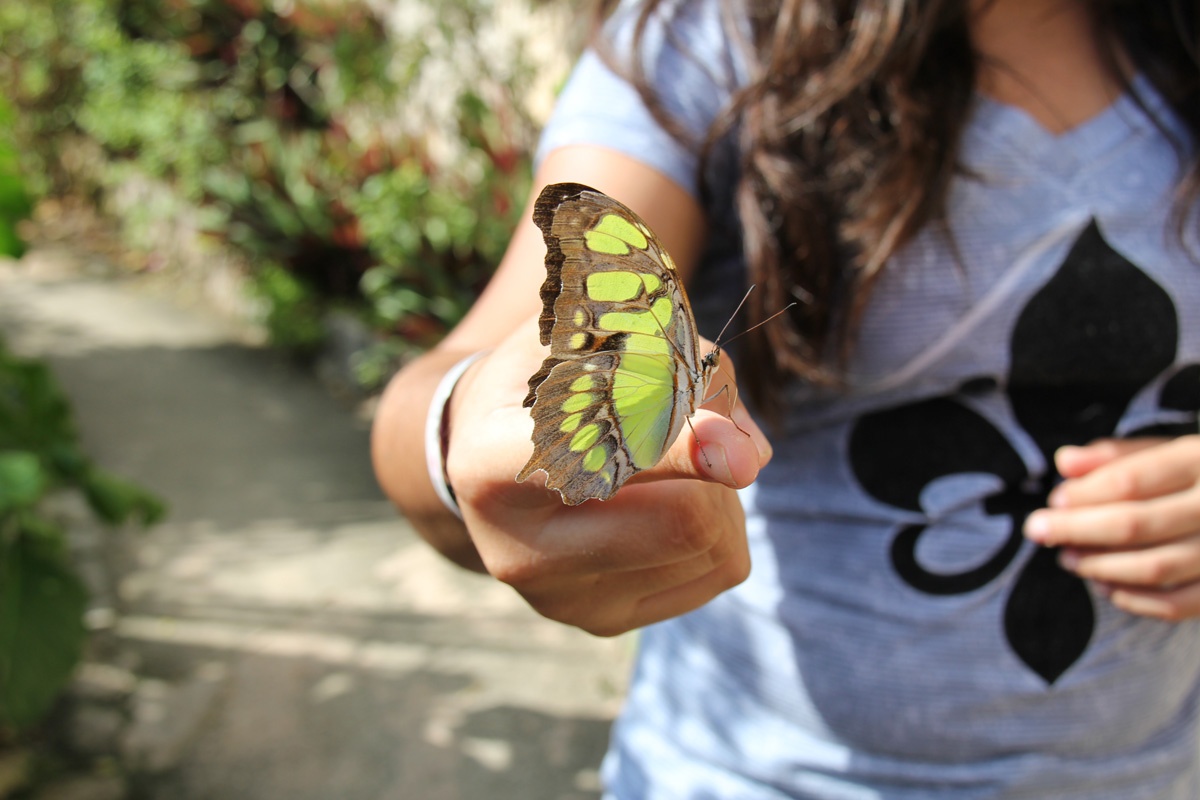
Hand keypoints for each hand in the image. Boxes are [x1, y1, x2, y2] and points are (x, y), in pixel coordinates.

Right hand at [444, 317, 770, 635]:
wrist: (488, 452)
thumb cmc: (549, 380)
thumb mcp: (592, 339)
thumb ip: (675, 368)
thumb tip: (749, 456)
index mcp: (493, 463)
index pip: (610, 465)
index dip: (684, 451)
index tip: (736, 449)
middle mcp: (519, 549)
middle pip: (684, 521)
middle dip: (716, 469)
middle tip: (700, 431)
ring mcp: (560, 598)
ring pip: (715, 549)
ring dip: (721, 494)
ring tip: (673, 464)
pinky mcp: (602, 621)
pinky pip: (717, 574)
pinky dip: (720, 528)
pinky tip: (675, 501)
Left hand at [1024, 436, 1199, 620]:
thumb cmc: (1198, 475)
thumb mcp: (1166, 450)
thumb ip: (1116, 456)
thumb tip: (1065, 463)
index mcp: (1199, 461)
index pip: (1130, 482)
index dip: (1085, 494)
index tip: (1054, 501)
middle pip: (1135, 525)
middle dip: (1077, 530)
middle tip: (1038, 531)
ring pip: (1154, 568)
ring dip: (1100, 566)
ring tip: (1068, 558)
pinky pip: (1176, 605)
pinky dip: (1135, 600)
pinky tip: (1105, 586)